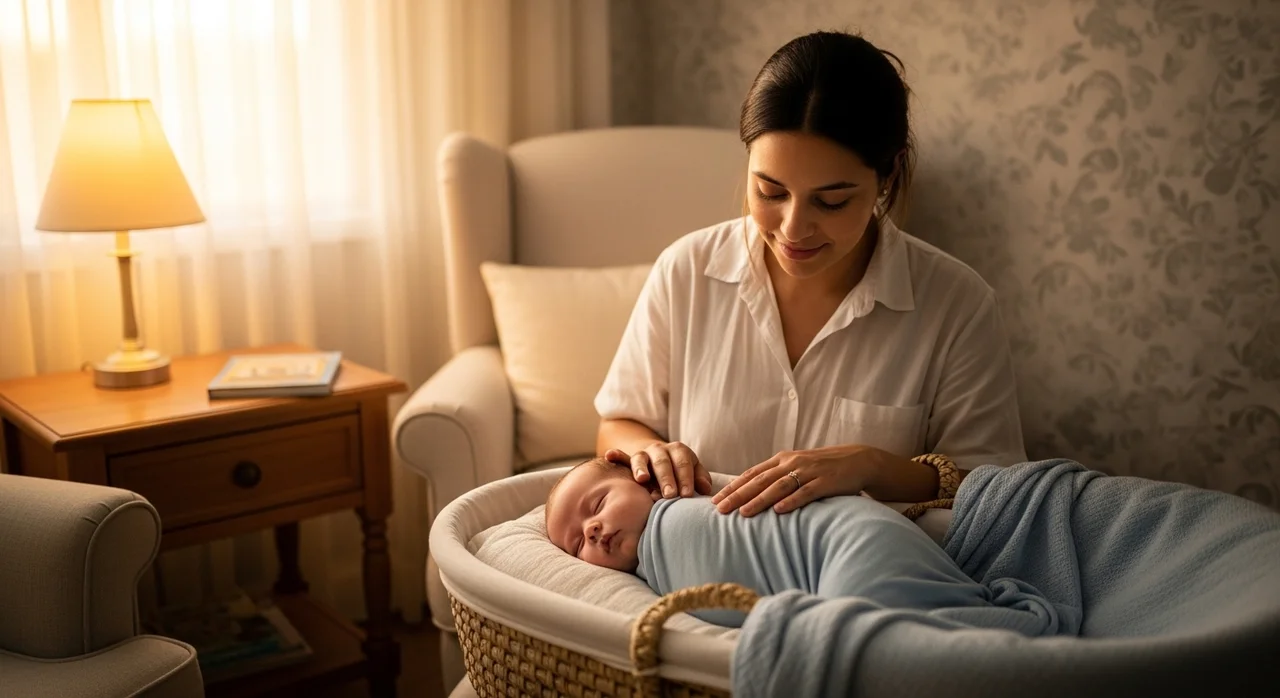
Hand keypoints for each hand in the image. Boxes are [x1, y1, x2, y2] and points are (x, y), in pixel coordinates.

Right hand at [604, 442, 712, 500]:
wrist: (660, 457)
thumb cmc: (680, 470)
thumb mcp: (692, 470)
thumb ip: (699, 478)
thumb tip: (706, 489)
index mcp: (678, 450)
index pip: (683, 463)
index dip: (686, 478)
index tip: (687, 495)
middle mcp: (660, 450)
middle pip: (663, 462)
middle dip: (667, 478)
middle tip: (670, 494)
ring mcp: (644, 454)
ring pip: (641, 459)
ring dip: (641, 469)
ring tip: (642, 479)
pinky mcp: (630, 460)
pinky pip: (622, 457)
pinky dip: (616, 456)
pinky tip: (609, 456)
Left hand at [712, 445, 884, 516]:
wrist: (857, 460)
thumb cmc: (822, 467)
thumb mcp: (796, 467)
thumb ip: (775, 477)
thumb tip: (749, 493)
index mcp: (782, 460)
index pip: (751, 474)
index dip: (732, 486)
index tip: (714, 500)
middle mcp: (792, 463)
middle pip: (760, 481)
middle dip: (738, 495)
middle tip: (720, 510)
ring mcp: (809, 472)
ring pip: (779, 487)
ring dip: (759, 500)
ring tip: (743, 513)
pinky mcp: (825, 482)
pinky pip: (805, 492)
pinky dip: (791, 501)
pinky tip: (779, 511)